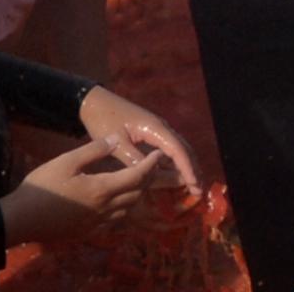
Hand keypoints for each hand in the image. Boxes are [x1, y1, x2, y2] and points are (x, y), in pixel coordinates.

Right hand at [1, 137, 158, 245]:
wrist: (19, 220)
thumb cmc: (42, 187)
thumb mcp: (66, 161)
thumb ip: (94, 150)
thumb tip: (116, 139)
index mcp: (102, 189)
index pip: (138, 176)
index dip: (152, 164)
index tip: (160, 153)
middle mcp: (105, 208)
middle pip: (137, 194)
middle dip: (148, 178)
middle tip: (152, 164)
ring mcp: (96, 222)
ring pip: (128, 208)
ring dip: (138, 194)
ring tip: (138, 180)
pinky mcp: (87, 231)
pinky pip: (115, 219)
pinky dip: (123, 207)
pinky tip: (117, 200)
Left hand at [79, 85, 200, 192]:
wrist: (95, 103)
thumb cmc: (104, 119)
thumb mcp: (116, 142)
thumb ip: (133, 158)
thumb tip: (149, 176)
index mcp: (155, 128)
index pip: (177, 150)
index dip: (187, 168)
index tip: (194, 185)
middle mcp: (162, 128)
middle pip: (184, 149)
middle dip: (193, 169)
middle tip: (199, 190)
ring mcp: (158, 130)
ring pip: (178, 149)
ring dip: (186, 166)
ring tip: (192, 185)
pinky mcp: (151, 133)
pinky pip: (169, 149)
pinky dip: (175, 162)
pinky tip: (175, 175)